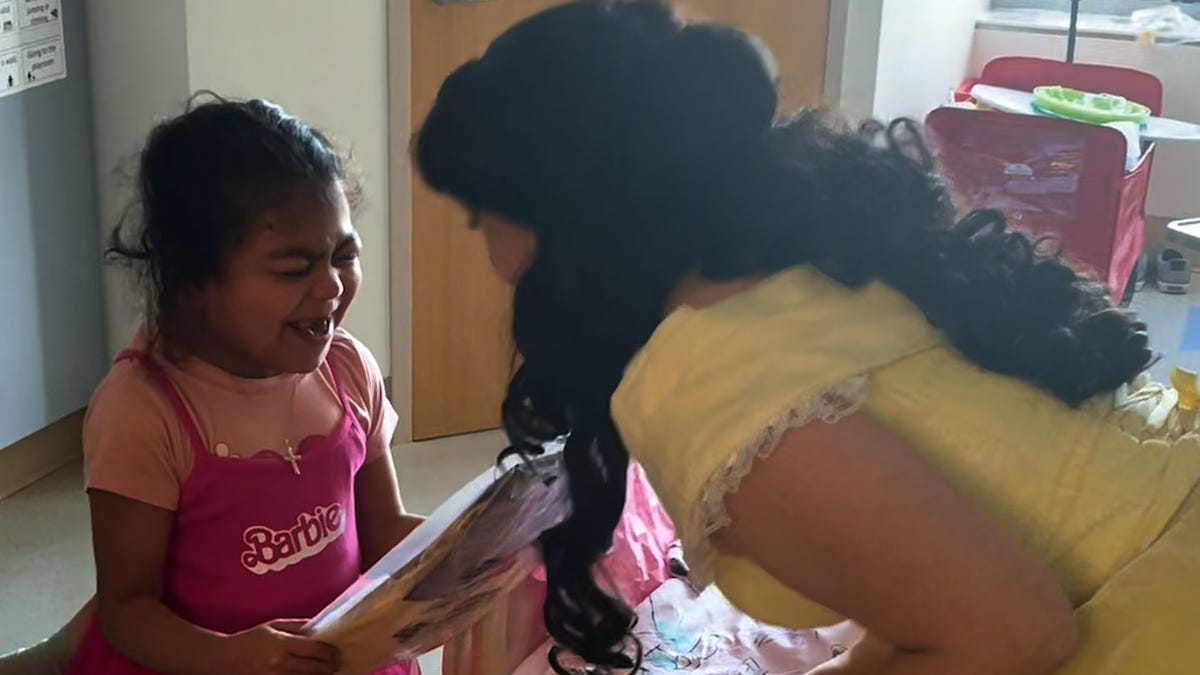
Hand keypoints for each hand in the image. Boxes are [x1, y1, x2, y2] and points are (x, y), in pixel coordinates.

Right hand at [218, 620, 339, 674]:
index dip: (330, 651)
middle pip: (316, 669)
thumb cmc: (252, 640)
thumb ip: (299, 627)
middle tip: (337, 662)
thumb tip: (322, 627)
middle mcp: (280, 664)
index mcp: (281, 645)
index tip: (336, 650)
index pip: (316, 649)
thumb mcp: (274, 626)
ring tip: (327, 670)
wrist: (226, 659)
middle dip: (330, 666)